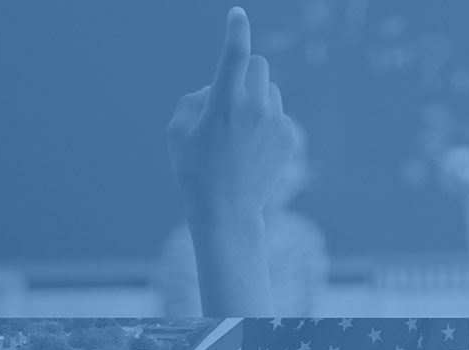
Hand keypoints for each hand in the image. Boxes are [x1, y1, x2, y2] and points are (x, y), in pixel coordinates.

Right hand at [167, 7, 301, 228]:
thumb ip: (197, 98)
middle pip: (258, 65)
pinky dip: (266, 121)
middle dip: (245, 71)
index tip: (238, 14)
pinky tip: (252, 148)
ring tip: (238, 131)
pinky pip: (279, 114)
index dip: (236, 29)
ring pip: (271, 90)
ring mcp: (277, 122)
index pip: (234, 54)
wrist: (227, 210)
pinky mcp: (290, 137)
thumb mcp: (178, 130)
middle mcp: (255, 107)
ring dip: (256, 98)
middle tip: (230, 95)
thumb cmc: (195, 169)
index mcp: (225, 101)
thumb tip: (219, 89)